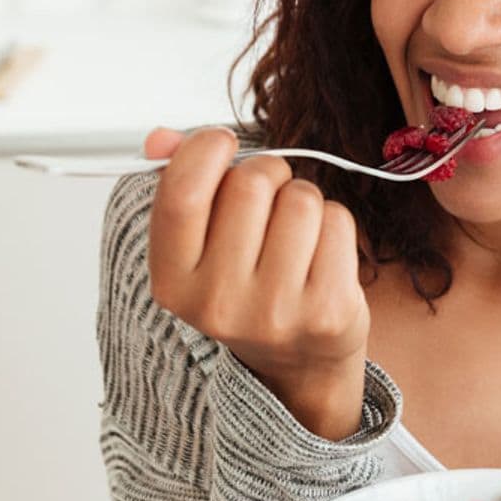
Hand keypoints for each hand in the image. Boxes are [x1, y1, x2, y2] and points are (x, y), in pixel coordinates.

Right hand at [142, 127, 370, 440]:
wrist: (298, 362)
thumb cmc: (247, 288)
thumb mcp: (200, 247)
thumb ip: (178, 186)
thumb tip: (162, 138)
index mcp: (173, 283)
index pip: (182, 192)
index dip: (204, 149)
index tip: (221, 142)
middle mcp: (218, 304)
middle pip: (250, 185)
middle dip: (266, 175)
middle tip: (269, 201)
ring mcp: (276, 312)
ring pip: (300, 198)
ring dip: (303, 200)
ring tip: (295, 235)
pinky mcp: (329, 312)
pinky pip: (338, 222)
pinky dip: (334, 225)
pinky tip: (321, 257)